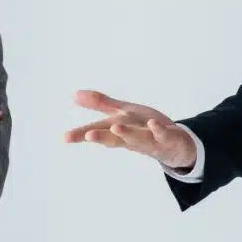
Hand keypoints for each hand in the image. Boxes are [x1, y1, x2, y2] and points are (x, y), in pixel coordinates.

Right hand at [64, 90, 196, 169]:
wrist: (177, 146)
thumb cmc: (146, 128)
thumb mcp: (122, 113)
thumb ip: (100, 104)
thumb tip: (74, 94)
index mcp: (120, 130)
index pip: (98, 132)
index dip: (81, 135)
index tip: (64, 138)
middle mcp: (133, 137)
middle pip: (116, 138)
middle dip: (103, 136)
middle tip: (88, 135)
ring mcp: (151, 140)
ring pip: (138, 138)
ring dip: (128, 134)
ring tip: (116, 128)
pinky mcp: (168, 139)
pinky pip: (164, 134)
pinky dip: (158, 129)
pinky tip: (154, 123)